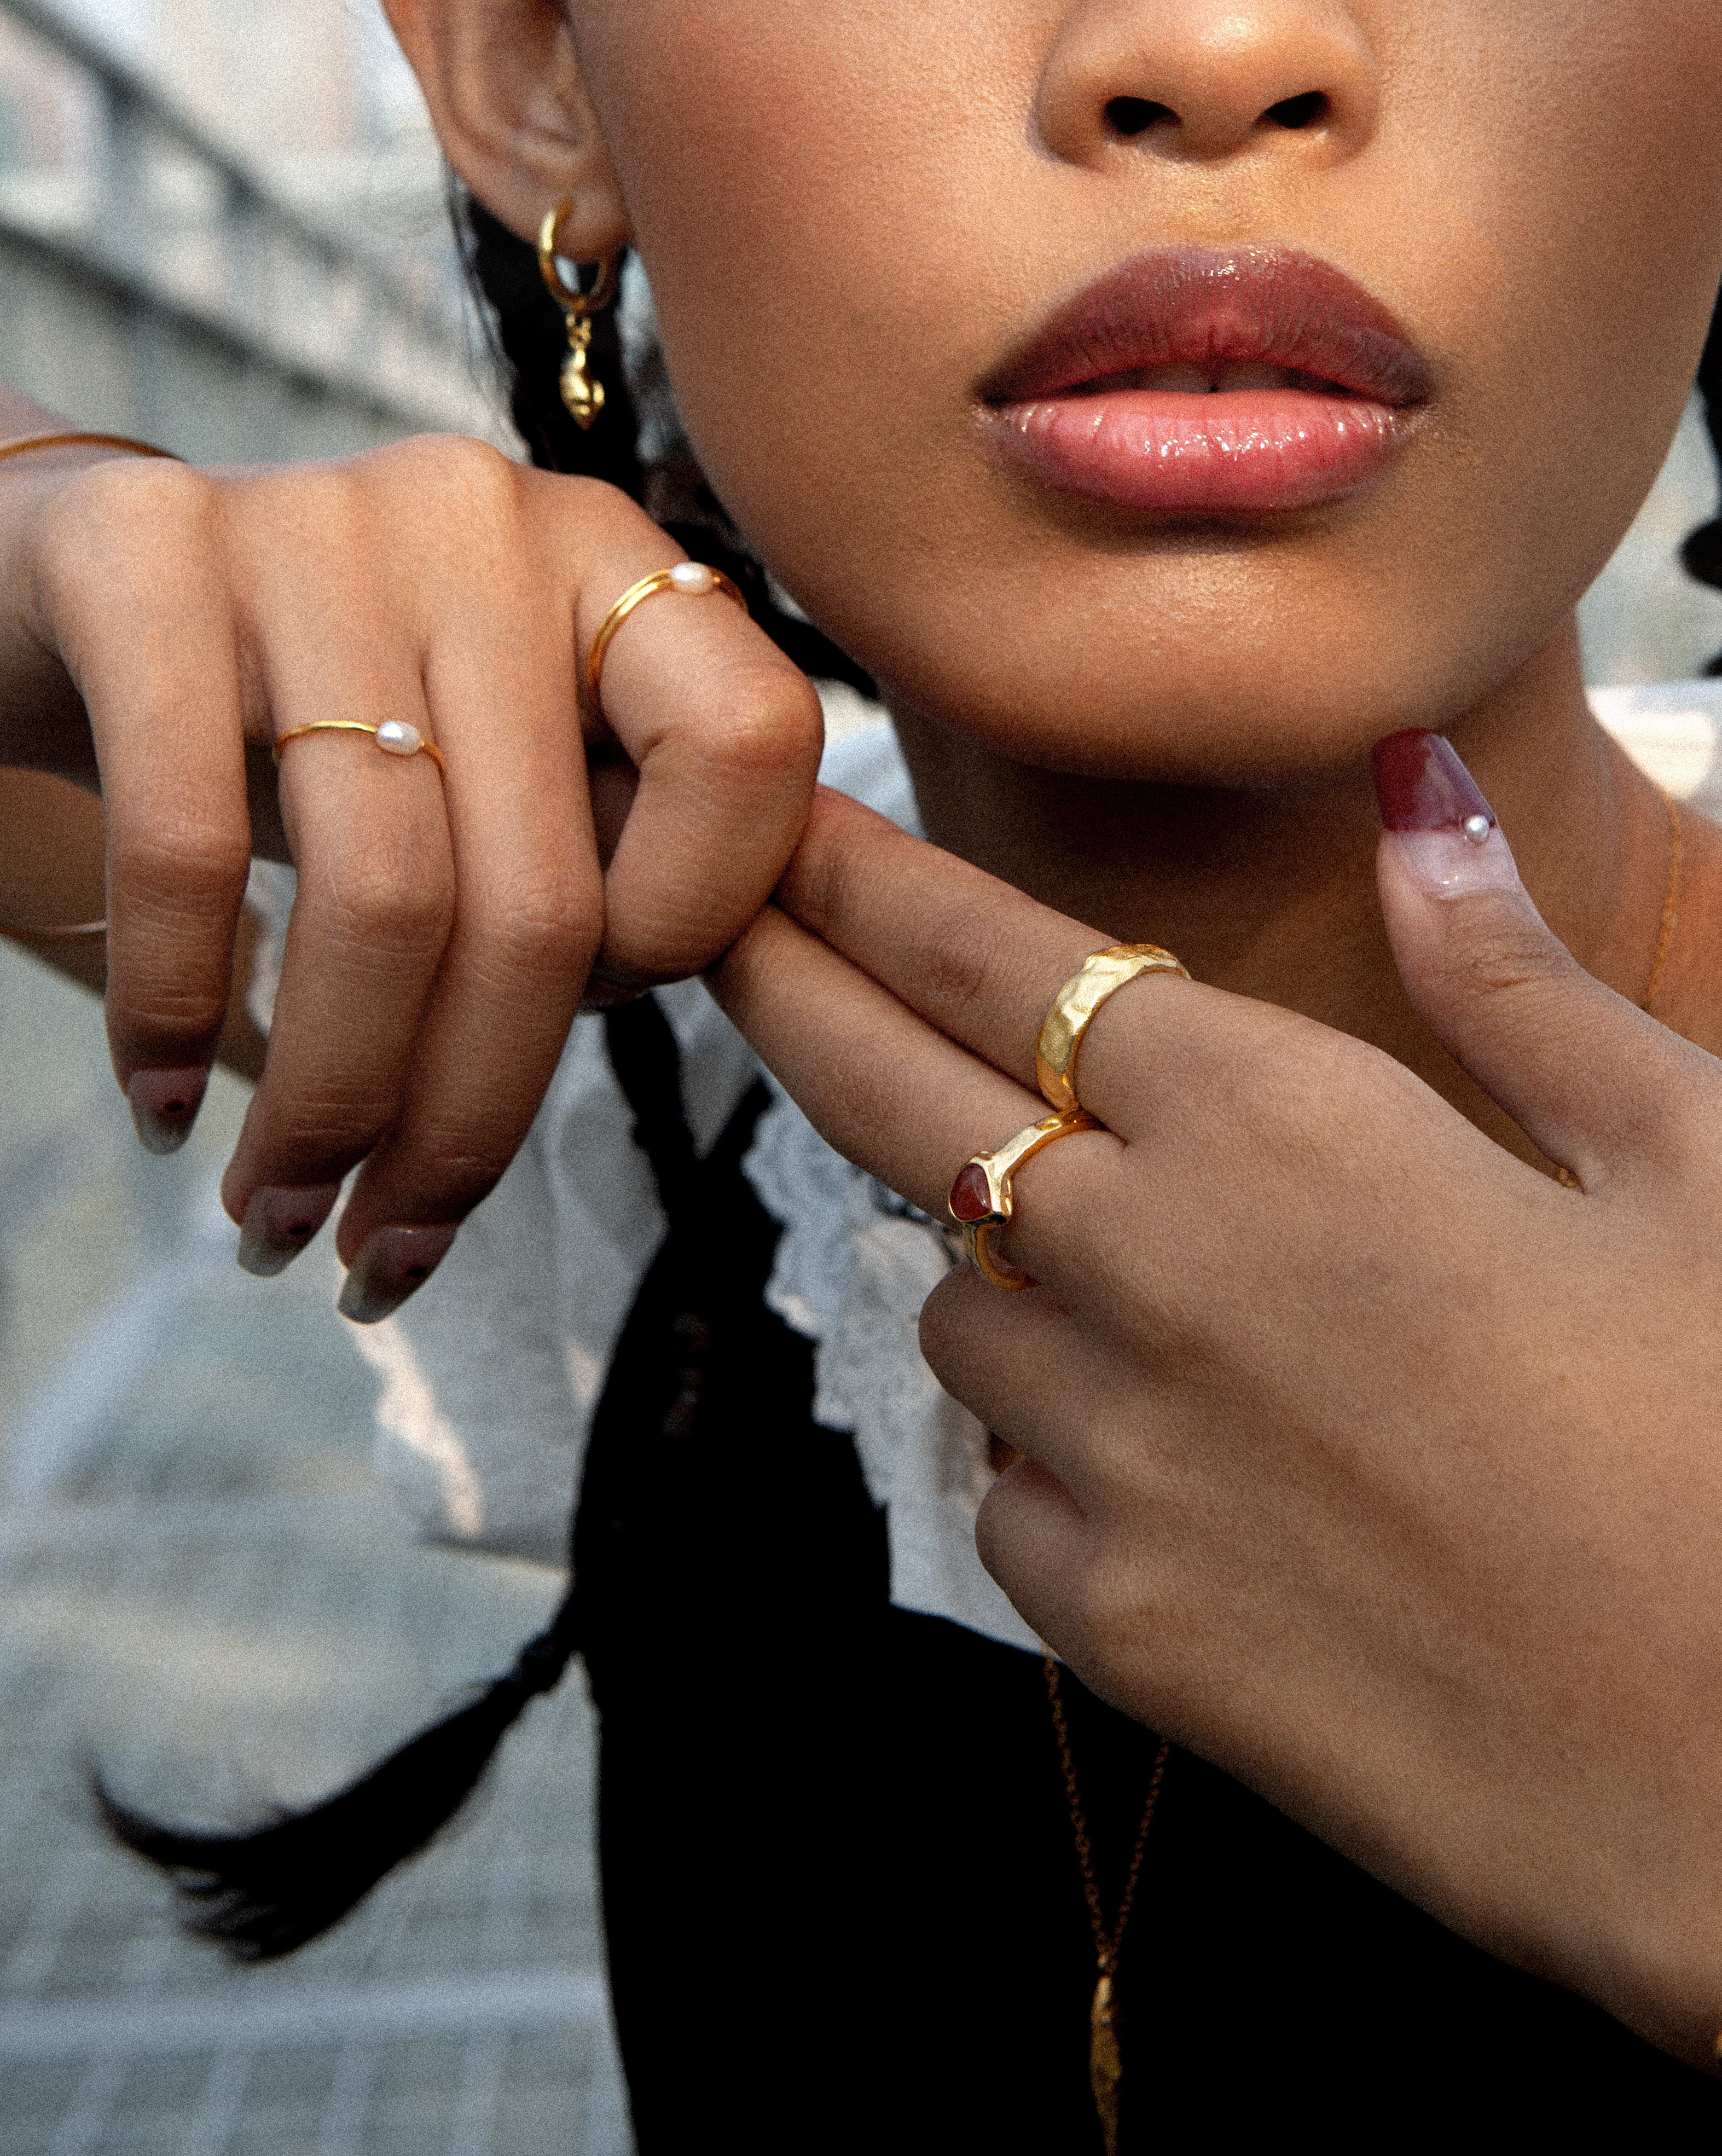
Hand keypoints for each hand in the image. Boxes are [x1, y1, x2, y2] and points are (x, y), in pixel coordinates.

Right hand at [0, 433, 819, 1310]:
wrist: (82, 593)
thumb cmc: (322, 725)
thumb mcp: (486, 768)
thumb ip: (592, 858)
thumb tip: (658, 1013)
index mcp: (614, 569)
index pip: (752, 750)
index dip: (690, 924)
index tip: (588, 1014)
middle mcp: (486, 525)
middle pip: (543, 891)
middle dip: (467, 1121)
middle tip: (385, 1249)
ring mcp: (315, 524)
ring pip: (382, 896)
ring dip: (331, 1107)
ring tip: (276, 1217)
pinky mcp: (141, 552)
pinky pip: (189, 842)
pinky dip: (182, 1007)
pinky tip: (166, 1101)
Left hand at [711, 779, 1721, 2068]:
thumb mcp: (1688, 1157)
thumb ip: (1506, 971)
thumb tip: (1411, 791)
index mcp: (1278, 1125)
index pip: (998, 958)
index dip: (871, 884)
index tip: (785, 834)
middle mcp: (1143, 1269)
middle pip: (887, 1093)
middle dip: (785, 987)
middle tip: (717, 929)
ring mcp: (1103, 1452)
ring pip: (953, 1301)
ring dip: (990, 1259)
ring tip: (1100, 1267)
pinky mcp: (1105, 1619)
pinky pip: (1000, 1481)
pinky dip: (1043, 1443)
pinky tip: (1158, 1454)